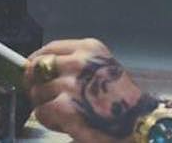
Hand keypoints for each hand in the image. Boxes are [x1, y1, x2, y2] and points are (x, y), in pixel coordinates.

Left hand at [24, 39, 158, 142]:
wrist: (139, 122)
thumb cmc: (123, 100)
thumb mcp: (104, 68)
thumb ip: (77, 63)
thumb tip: (43, 68)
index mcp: (90, 49)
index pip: (50, 48)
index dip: (37, 61)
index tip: (32, 69)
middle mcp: (79, 62)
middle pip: (38, 69)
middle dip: (37, 84)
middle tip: (45, 96)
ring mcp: (70, 84)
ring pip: (37, 92)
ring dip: (45, 105)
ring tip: (64, 112)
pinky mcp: (64, 106)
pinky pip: (42, 111)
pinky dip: (50, 120)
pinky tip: (66, 122)